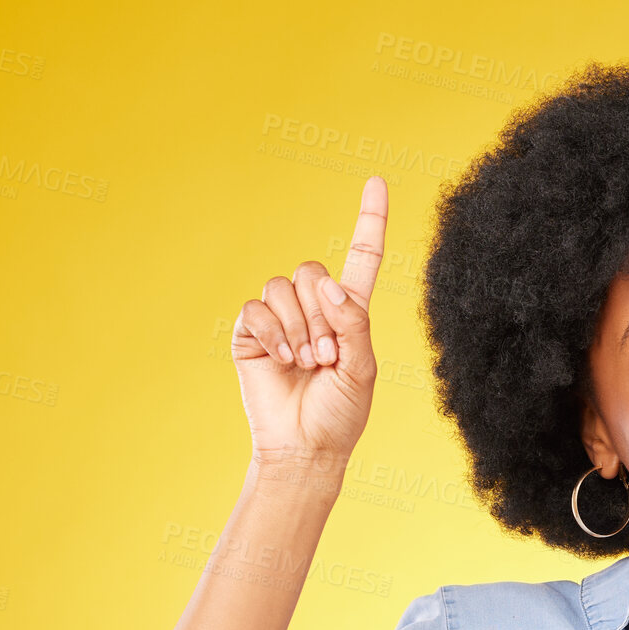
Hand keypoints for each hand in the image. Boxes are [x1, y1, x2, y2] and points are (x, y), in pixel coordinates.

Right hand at [231, 175, 387, 470]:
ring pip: (283, 287)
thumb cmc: (340, 414)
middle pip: (311, 271)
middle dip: (321, 314)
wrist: (305, 448)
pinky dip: (273, 332)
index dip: (370, 220)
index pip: (362, 257)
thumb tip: (326, 284)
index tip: (378, 181)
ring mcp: (280, 319)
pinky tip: (283, 359)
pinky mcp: (251, 332)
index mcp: (350, 313)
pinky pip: (256, 307)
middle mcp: (314, 308)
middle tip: (326, 356)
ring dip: (299, 326)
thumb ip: (353, 323)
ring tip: (307, 362)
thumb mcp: (363, 369)